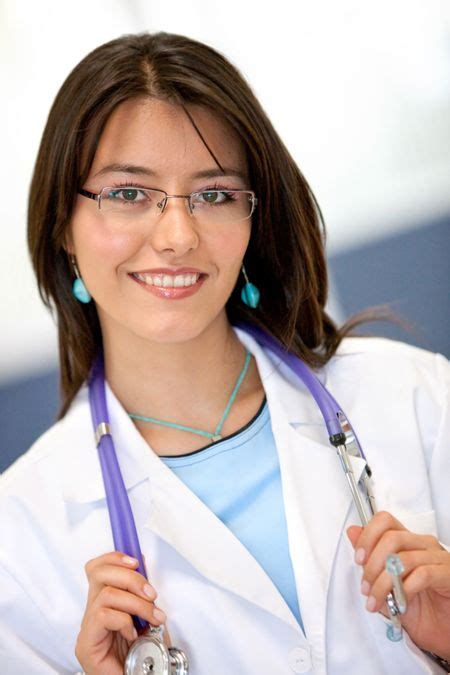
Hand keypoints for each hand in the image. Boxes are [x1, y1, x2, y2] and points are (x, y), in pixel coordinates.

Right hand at [75, 552, 167, 674]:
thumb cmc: (146, 652)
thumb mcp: (148, 613)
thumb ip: (141, 590)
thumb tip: (141, 560)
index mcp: (104, 602)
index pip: (96, 568)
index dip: (114, 558)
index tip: (137, 562)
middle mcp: (91, 613)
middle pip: (99, 573)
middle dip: (131, 578)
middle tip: (152, 594)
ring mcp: (87, 629)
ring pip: (106, 594)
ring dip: (137, 603)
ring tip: (152, 618)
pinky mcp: (86, 645)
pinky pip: (103, 615)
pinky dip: (125, 621)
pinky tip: (133, 635)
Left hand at [347, 511, 449, 659]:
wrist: (443, 633)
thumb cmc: (419, 608)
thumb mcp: (386, 584)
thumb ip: (371, 559)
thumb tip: (352, 532)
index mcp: (407, 541)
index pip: (385, 521)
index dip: (367, 536)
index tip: (358, 559)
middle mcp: (423, 544)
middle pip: (391, 538)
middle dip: (372, 565)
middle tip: (365, 587)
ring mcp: (438, 558)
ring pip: (404, 558)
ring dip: (383, 583)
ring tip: (376, 601)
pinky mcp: (448, 574)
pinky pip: (423, 574)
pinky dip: (405, 589)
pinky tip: (400, 603)